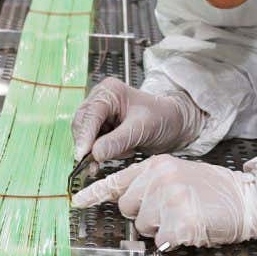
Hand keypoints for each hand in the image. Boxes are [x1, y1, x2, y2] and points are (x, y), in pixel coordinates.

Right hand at [71, 78, 205, 163]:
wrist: (174, 125)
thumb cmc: (163, 117)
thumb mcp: (142, 128)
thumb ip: (118, 141)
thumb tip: (95, 154)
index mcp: (109, 92)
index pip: (90, 114)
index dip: (85, 136)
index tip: (82, 155)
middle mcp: (101, 100)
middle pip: (82, 125)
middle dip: (90, 145)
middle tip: (96, 163)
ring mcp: (100, 115)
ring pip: (86, 137)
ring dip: (99, 151)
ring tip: (125, 152)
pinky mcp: (103, 129)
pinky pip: (94, 145)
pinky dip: (104, 153)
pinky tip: (122, 153)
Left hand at [72, 154, 256, 248]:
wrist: (248, 199)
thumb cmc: (215, 191)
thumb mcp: (178, 175)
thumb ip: (151, 184)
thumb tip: (127, 202)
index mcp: (157, 165)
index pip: (117, 180)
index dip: (95, 194)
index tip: (76, 202)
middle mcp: (159, 178)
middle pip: (127, 209)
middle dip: (144, 216)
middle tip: (172, 209)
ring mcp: (169, 199)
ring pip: (143, 227)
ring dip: (161, 229)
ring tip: (186, 216)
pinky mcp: (179, 221)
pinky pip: (162, 241)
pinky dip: (175, 241)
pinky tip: (192, 228)